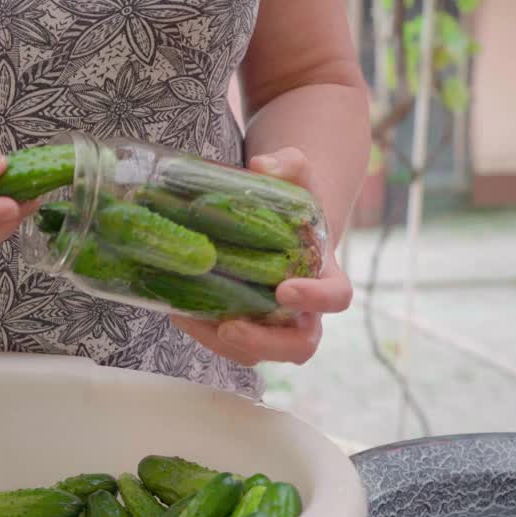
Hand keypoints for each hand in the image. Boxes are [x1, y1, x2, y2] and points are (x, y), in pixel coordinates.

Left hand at [171, 146, 352, 365]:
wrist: (281, 220)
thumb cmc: (294, 201)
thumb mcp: (296, 175)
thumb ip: (289, 164)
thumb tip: (260, 165)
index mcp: (326, 275)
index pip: (336, 297)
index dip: (316, 299)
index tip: (285, 289)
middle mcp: (305, 310)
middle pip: (300, 346)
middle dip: (265, 342)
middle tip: (231, 327)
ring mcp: (275, 324)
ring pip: (258, 352)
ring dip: (223, 343)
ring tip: (189, 317)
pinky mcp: (245, 327)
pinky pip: (229, 345)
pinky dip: (204, 333)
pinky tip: (178, 311)